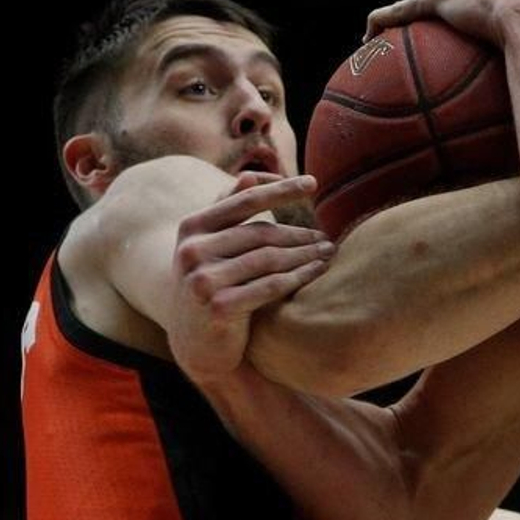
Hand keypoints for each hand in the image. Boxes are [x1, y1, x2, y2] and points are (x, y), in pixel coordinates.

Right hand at [168, 172, 334, 388]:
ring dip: (304, 254)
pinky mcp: (218, 307)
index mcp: (191, 227)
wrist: (195, 343)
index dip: (281, 190)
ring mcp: (202, 280)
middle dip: (298, 233)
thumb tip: (250, 176)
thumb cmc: (211, 285)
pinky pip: (270, 286)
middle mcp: (192, 251)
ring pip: (268, 258)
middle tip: (326, 236)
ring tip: (327, 251)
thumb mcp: (210, 247)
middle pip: (261, 233)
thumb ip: (228, 211)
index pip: (244, 200)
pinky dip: (299, 277)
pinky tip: (317, 271)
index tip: (313, 182)